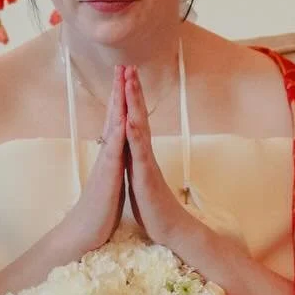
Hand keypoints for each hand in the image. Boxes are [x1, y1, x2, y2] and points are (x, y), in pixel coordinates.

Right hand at [59, 65, 128, 257]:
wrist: (84, 232)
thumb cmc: (99, 210)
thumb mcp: (109, 181)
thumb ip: (111, 165)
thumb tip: (114, 155)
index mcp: (111, 155)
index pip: (117, 121)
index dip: (121, 99)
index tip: (125, 78)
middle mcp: (107, 153)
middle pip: (114, 115)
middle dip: (119, 90)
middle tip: (122, 65)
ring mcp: (106, 162)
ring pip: (114, 126)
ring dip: (118, 102)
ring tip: (122, 81)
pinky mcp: (107, 175)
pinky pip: (114, 150)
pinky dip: (119, 132)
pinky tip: (123, 118)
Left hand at [124, 68, 182, 243]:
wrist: (169, 228)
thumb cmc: (152, 203)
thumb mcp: (139, 175)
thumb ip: (135, 158)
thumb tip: (131, 144)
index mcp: (139, 152)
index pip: (134, 118)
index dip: (130, 97)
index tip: (125, 75)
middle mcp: (144, 151)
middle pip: (139, 115)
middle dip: (133, 90)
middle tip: (129, 66)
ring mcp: (146, 161)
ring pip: (139, 127)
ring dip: (134, 104)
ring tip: (129, 83)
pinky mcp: (145, 175)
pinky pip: (139, 152)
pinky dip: (134, 134)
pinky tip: (129, 120)